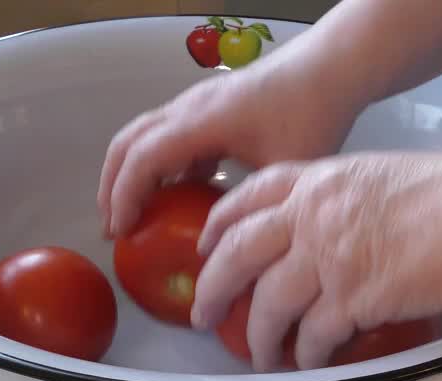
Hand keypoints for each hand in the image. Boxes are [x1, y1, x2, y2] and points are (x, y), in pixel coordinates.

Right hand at [97, 52, 361, 236]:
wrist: (328, 69)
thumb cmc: (311, 114)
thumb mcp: (283, 170)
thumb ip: (252, 207)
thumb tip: (226, 250)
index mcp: (202, 121)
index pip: (144, 158)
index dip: (125, 196)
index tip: (121, 232)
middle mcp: (189, 108)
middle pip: (129, 143)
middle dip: (113, 186)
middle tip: (114, 229)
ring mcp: (196, 105)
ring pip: (145, 137)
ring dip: (132, 174)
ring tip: (134, 216)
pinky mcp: (209, 110)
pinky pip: (170, 137)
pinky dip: (161, 167)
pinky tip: (176, 198)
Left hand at [190, 151, 441, 370]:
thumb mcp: (380, 175)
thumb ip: (343, 199)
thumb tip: (336, 227)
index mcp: (319, 181)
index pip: (249, 198)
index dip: (219, 225)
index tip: (208, 246)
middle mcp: (311, 217)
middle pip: (238, 255)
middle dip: (213, 289)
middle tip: (203, 314)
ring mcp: (327, 259)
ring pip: (268, 305)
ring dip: (258, 337)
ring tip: (259, 357)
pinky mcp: (351, 300)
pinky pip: (312, 337)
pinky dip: (305, 356)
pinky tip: (307, 364)